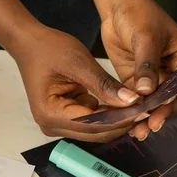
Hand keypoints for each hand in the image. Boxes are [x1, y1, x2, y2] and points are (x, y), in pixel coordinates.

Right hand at [8, 24, 140, 142]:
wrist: (29, 43)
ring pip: (95, 129)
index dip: (121, 119)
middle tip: (147, 108)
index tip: (144, 109)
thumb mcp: (79, 63)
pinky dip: (107, 113)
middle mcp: (51, 125)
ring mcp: (56, 124)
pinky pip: (91, 121)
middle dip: (121, 121)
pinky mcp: (63, 118)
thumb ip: (105, 85)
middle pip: (95, 132)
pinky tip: (122, 101)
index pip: (93, 124)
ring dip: (115, 118)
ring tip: (138, 104)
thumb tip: (131, 101)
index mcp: (50, 114)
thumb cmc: (48, 48)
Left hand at [99, 0, 176, 139]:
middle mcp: (174, 70)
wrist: (118, 6)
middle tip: (149, 126)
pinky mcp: (137, 81)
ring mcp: (155, 77)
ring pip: (154, 102)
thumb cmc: (139, 14)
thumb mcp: (145, 38)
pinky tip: (126, 123)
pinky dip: (132, 112)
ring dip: (146, 117)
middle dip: (160, 113)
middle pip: (170, 98)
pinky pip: (137, 100)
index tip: (161, 111)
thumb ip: (146, 65)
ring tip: (137, 132)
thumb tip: (146, 91)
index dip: (173, 100)